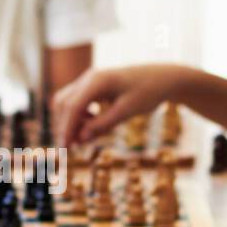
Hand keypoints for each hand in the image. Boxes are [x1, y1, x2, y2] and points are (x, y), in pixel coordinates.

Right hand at [52, 64, 182, 145]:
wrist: (162, 78)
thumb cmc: (148, 93)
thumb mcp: (127, 112)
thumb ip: (103, 125)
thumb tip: (81, 138)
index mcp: (98, 81)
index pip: (73, 106)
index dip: (67, 128)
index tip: (64, 148)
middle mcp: (90, 77)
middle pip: (64, 102)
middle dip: (64, 125)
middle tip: (69, 148)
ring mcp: (90, 80)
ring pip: (67, 101)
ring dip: (69, 121)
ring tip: (80, 141)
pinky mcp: (94, 85)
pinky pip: (77, 100)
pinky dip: (78, 116)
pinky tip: (88, 128)